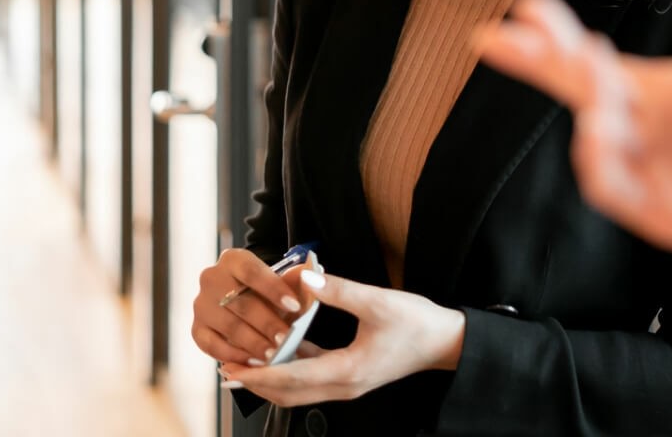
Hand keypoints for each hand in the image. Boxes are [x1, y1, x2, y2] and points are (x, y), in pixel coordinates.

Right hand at [192, 248, 312, 365]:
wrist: (244, 300)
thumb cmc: (268, 291)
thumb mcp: (281, 281)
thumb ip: (293, 282)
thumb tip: (310, 278)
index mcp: (233, 259)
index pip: (252, 272)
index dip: (274, 289)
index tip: (295, 306)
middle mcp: (212, 278)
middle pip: (241, 303)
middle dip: (267, 323)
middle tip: (286, 339)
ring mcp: (201, 305)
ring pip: (229, 326)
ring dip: (254, 343)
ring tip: (274, 355)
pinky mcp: (197, 329)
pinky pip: (212, 346)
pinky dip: (234, 355)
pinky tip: (254, 362)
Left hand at [218, 272, 464, 406]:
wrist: (446, 342)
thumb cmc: (417, 323)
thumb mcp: (379, 302)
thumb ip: (340, 291)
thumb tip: (305, 278)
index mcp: (348, 371)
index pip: (291, 378)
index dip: (257, 373)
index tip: (230, 367)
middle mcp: (344, 386)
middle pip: (287, 393)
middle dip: (254, 382)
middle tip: (225, 368)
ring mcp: (347, 384)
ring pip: (297, 391)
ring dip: (269, 380)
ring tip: (242, 363)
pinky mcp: (351, 376)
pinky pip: (311, 379)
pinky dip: (288, 371)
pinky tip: (277, 351)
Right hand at [478, 0, 671, 277]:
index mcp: (670, 92)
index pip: (594, 61)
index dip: (553, 36)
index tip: (522, 5)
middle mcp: (653, 131)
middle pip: (580, 95)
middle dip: (543, 63)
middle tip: (515, 33)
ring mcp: (658, 175)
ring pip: (595, 150)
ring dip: (586, 120)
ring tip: (595, 90)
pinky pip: (621, 195)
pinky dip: (604, 171)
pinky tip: (601, 143)